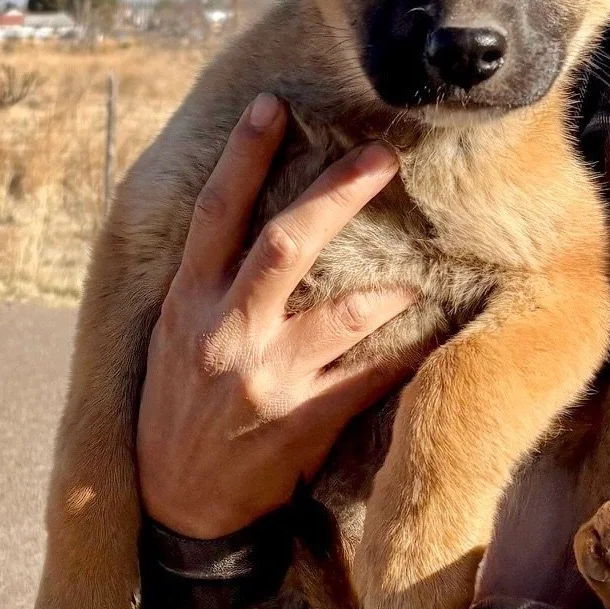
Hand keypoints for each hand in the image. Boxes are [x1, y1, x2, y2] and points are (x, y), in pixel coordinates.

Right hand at [138, 92, 418, 537]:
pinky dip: (404, 356)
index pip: (216, 214)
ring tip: (415, 278)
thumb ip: (211, 285)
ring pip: (342, 314)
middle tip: (383, 157)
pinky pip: (369, 378)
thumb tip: (253, 222)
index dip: (243, 155)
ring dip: (388, 292)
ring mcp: (266, 377)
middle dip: (336, 194)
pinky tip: (434, 341)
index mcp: (189, 303)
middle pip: (286, 244)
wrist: (179, 503)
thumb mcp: (175, 339)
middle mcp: (225, 332)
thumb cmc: (178, 408)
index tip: (274, 105)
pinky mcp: (302, 421)